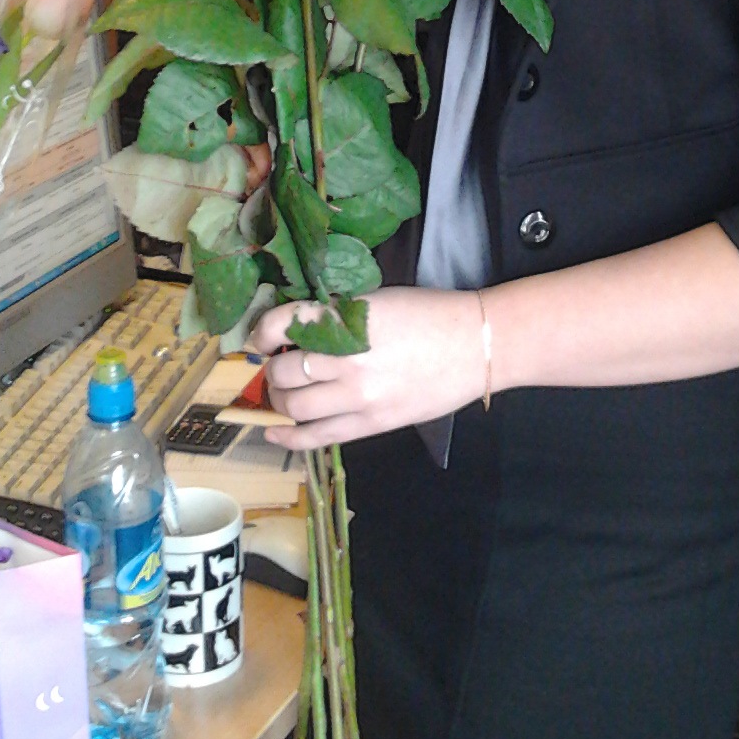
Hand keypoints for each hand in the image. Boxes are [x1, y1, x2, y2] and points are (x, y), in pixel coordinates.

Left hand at [249, 287, 487, 448]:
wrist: (474, 346)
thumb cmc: (428, 314)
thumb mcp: (376, 301)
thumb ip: (336, 317)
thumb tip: (296, 331)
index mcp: (347, 320)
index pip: (283, 326)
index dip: (263, 332)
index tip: (264, 336)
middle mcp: (347, 360)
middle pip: (283, 372)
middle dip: (272, 369)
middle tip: (279, 363)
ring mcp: (358, 398)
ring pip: (294, 406)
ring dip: (279, 399)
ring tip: (284, 391)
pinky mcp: (371, 424)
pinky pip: (317, 437)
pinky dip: (288, 436)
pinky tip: (273, 430)